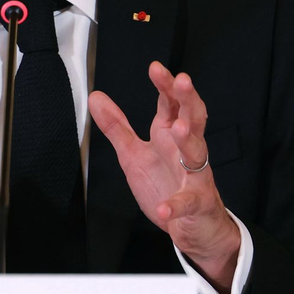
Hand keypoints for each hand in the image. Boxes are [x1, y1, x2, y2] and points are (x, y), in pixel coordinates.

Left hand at [88, 61, 240, 293]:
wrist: (194, 226)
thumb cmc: (167, 184)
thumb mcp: (134, 154)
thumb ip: (116, 127)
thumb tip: (96, 97)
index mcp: (171, 136)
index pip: (172, 104)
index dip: (166, 85)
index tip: (155, 67)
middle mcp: (187, 152)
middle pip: (193, 118)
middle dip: (188, 99)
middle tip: (182, 80)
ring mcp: (195, 177)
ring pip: (197, 154)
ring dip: (189, 141)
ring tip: (179, 129)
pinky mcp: (197, 204)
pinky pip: (188, 202)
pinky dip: (176, 204)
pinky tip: (164, 208)